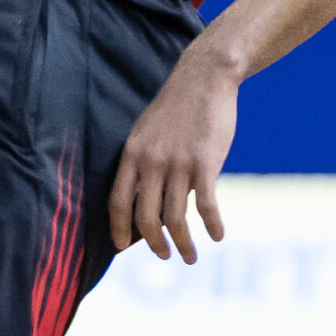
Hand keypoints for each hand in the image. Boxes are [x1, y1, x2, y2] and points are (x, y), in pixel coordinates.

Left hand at [107, 52, 238, 264]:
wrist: (204, 78)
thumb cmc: (176, 108)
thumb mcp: (148, 133)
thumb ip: (143, 164)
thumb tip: (146, 201)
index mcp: (132, 155)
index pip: (118, 202)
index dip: (118, 229)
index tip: (121, 248)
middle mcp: (151, 163)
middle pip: (146, 217)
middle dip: (154, 244)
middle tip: (164, 257)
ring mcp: (178, 164)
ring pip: (175, 218)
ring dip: (184, 243)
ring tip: (190, 256)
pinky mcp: (205, 163)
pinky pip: (206, 205)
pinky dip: (212, 225)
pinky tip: (217, 236)